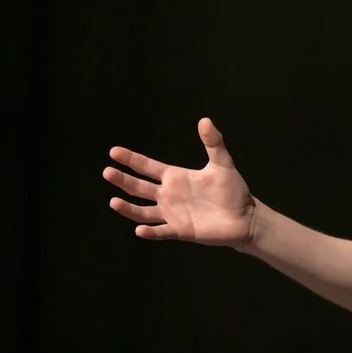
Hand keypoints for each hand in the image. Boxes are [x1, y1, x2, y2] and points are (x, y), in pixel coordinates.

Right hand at [103, 117, 254, 245]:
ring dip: (128, 208)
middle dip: (123, 180)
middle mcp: (169, 195)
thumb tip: (205, 120)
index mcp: (175, 177)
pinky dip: (151, 232)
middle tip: (107, 172)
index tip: (113, 152)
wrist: (245, 217)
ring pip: (143, 211)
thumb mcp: (223, 164)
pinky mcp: (181, 230)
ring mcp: (172, 214)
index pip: (147, 167)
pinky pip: (161, 232)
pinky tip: (140, 229)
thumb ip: (213, 143)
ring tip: (113, 201)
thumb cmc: (233, 190)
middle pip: (139, 187)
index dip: (131, 159)